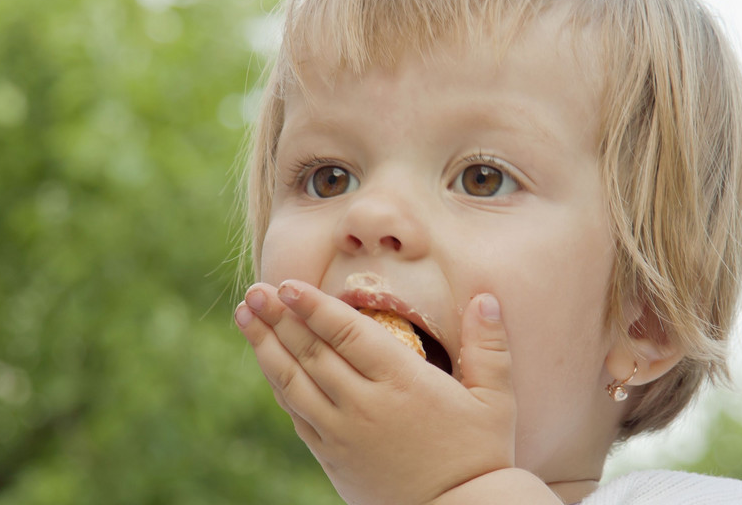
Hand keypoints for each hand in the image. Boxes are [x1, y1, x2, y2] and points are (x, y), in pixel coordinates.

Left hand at [235, 279, 516, 504]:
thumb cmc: (480, 454)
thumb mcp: (496, 400)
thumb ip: (489, 346)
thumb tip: (487, 298)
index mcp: (403, 383)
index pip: (347, 334)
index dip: (313, 307)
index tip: (287, 284)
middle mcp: (365, 406)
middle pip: (310, 353)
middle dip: (278, 318)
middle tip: (256, 290)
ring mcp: (342, 434)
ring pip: (293, 383)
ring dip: (265, 346)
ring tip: (245, 315)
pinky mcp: (332, 457)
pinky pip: (296, 415)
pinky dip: (278, 385)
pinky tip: (267, 362)